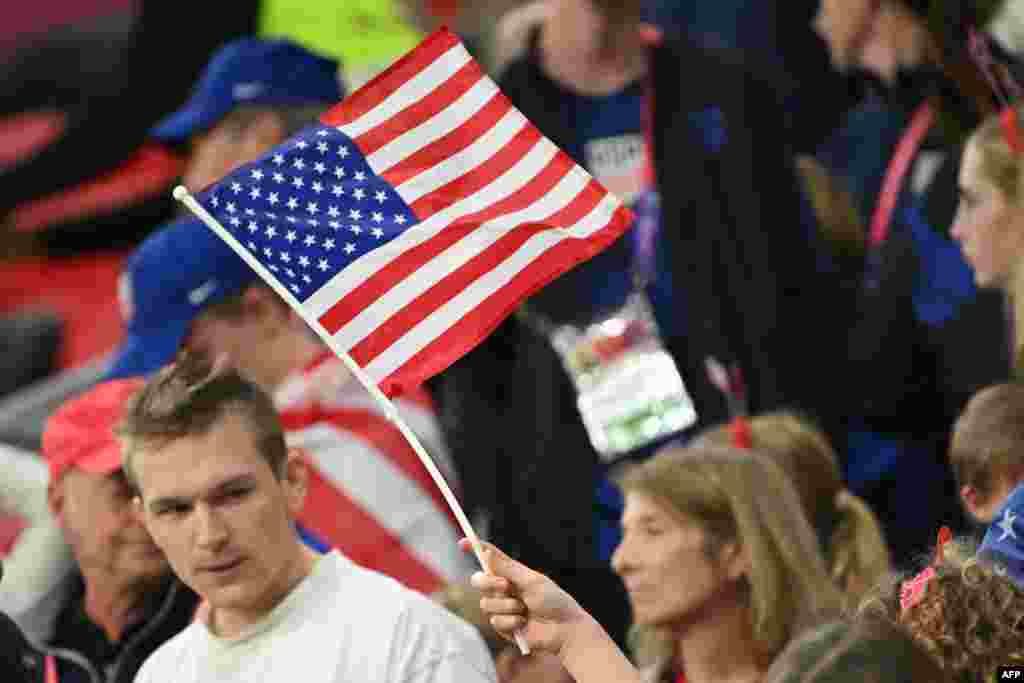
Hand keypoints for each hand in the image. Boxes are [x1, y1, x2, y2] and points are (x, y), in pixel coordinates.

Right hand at [460, 538, 586, 655]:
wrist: (564, 630)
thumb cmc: (553, 601)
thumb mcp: (531, 581)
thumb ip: (508, 569)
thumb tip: (487, 552)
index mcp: (512, 574)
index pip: (490, 559)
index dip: (475, 549)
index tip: (463, 543)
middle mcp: (504, 589)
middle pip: (479, 580)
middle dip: (489, 582)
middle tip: (506, 586)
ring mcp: (502, 608)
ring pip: (486, 602)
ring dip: (506, 605)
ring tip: (524, 610)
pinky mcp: (503, 627)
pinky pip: (495, 620)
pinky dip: (511, 621)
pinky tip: (524, 623)